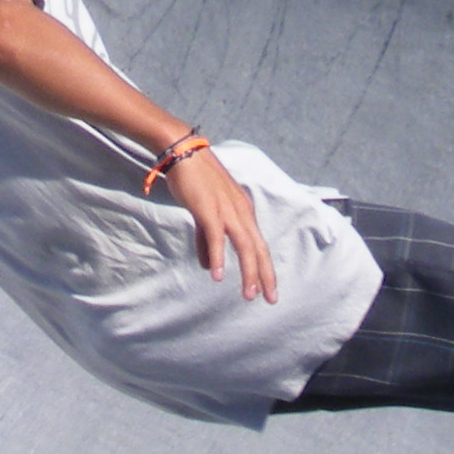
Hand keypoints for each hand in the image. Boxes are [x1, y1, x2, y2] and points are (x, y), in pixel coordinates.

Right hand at [163, 149, 277, 302]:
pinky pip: (217, 236)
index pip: (258, 244)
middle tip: (271, 299)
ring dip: (248, 271)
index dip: (265, 268)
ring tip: (249, 294)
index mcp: (243, 211)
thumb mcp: (206, 213)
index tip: (269, 290)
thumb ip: (208, 241)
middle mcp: (241, 211)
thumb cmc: (195, 181)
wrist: (183, 153)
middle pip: (258, 247)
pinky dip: (219, 256)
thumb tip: (211, 268)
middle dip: (265, 275)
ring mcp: (227, 209)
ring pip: (244, 245)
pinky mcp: (209, 208)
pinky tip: (218, 275)